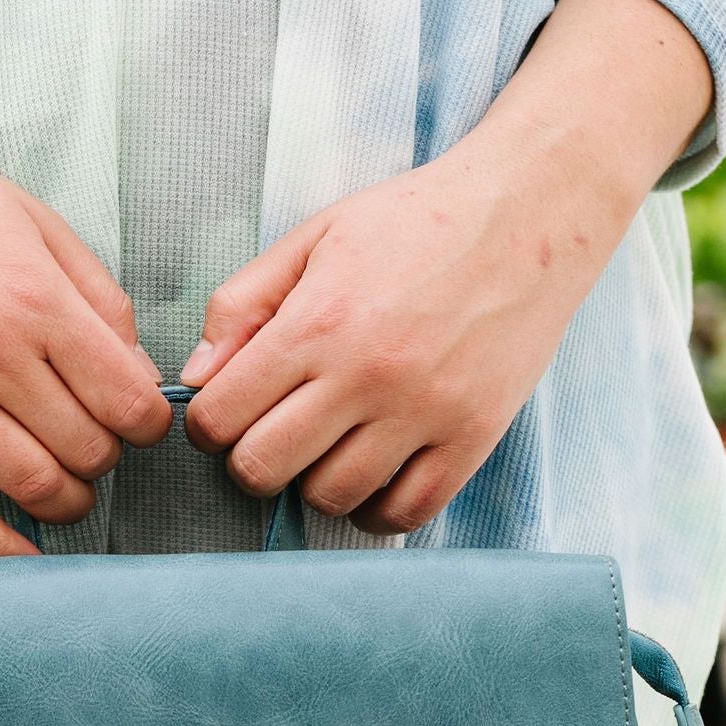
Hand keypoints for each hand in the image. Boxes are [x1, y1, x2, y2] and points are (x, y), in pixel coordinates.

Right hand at [0, 0, 167, 557]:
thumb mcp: (29, 219)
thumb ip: (95, 292)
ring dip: (67, 501)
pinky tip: (23, 555)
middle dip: (108, 456)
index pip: (128, 399)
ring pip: (31, 485)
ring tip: (67, 486)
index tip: (142, 420)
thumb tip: (137, 369)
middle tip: (98, 441)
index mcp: (35, 298)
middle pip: (87, 449)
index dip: (149, 422)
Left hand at [181, 0, 711, 534]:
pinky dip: (377, 507)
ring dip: (315, 482)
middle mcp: (367, 373)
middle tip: (274, 434)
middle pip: (262, 470)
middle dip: (252, 460)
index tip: (229, 413)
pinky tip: (374, 473)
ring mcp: (424, 411)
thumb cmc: (414, 222)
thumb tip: (194, 378)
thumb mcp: (314, 237)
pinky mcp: (473, 437)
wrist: (531, 211)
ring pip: (329, 498)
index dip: (209, 425)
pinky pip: (404, 514)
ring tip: (331, 445)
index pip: (219, 418)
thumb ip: (242, 303)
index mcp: (318, 322)